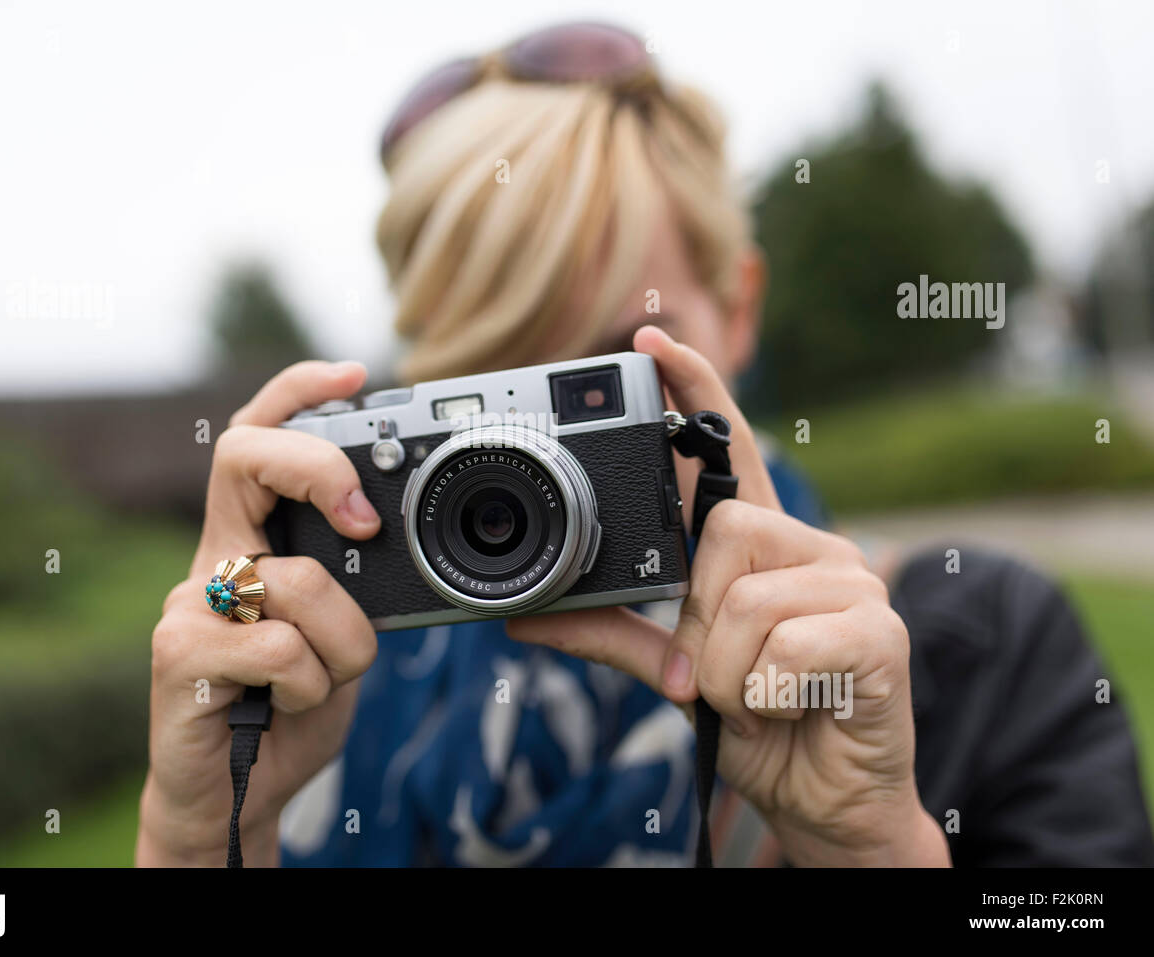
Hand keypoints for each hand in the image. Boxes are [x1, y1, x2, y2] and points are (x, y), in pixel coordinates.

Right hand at [137, 361, 380, 866]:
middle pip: (242, 455)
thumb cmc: (290, 706)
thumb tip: (381, 531)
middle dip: (316, 467)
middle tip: (363, 520)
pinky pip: (279, 648)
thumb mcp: (341, 630)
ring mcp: (189, 600)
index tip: (353, 371)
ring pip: (297, 579)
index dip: (296, 391)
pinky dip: (311, 686)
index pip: (257, 437)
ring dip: (342, 645)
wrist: (234, 794)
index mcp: (252, 538)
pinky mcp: (176, 651)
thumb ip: (351, 579)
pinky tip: (285, 706)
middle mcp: (213, 556)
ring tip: (319, 681)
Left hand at [507, 327, 948, 866]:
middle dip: (700, 619)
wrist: (828, 801)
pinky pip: (784, 649)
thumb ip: (614, 634)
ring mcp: (855, 584)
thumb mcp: (676, 672)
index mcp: (766, 548)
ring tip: (760, 697)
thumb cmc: (763, 724)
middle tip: (723, 670)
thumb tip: (523, 617)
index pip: (733, 448)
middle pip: (721, 531)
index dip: (698, 388)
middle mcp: (815, 549)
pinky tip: (794, 707)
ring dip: (729, 673)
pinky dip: (766, 696)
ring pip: (743, 600)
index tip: (652, 341)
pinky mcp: (880, 634)